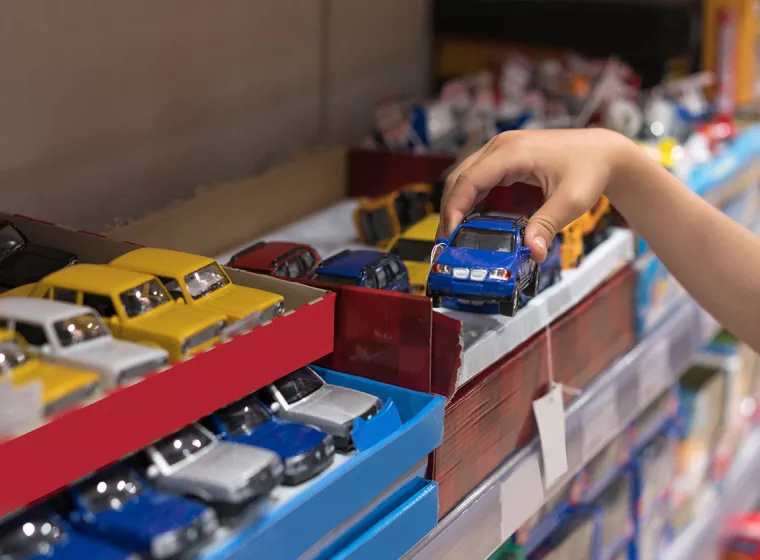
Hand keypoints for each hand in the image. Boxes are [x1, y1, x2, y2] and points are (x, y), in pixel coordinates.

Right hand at [437, 128, 631, 260]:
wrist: (604, 152)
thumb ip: (547, 225)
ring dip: (456, 204)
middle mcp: (501, 146)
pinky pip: (477, 176)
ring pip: (464, 176)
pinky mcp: (505, 157)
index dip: (454, 208)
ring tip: (454, 234)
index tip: (450, 235)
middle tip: (446, 241)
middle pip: (459, 178)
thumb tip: (533, 252)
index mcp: (512, 152)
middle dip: (449, 210)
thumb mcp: (571, 202)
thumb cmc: (590, 169)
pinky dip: (469, 197)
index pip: (469, 180)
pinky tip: (469, 219)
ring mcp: (501, 149)